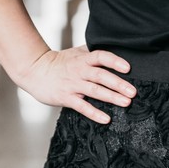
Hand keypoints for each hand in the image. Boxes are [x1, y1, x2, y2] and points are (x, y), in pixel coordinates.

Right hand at [14, 47, 134, 125]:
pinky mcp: (65, 98)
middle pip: (101, 76)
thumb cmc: (59, 62)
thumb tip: (115, 48)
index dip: (114, 61)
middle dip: (118, 84)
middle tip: (133, 92)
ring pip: (94, 91)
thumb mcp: (76, 53)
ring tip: (126, 102)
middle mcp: (79, 71)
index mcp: (83, 59)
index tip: (128, 68)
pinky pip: (82, 106)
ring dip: (111, 97)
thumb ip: (93, 52)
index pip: (101, 56)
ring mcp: (72, 85)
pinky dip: (94, 113)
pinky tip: (106, 119)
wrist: (35, 70)